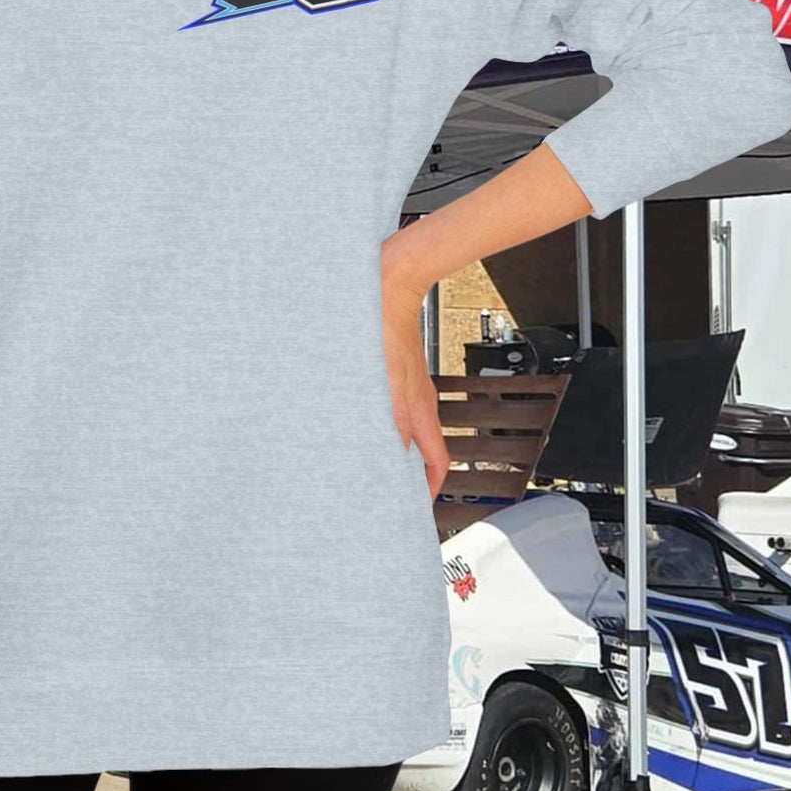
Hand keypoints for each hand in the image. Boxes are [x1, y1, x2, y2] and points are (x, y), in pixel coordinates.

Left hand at [380, 259, 448, 500]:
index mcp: (421, 411)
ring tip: (364, 458)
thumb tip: (390, 460)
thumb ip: (391, 426)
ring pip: (400, 425)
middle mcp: (416, 400)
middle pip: (419, 447)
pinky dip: (375, 418)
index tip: (417, 506)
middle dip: (404, 470)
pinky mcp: (390, 368)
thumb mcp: (385, 387)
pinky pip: (386, 403)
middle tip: (384, 487)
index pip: (437, 462)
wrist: (388, 283)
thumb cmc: (386, 327)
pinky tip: (353, 417)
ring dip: (387, 444)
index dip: (430, 489)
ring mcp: (404, 384)